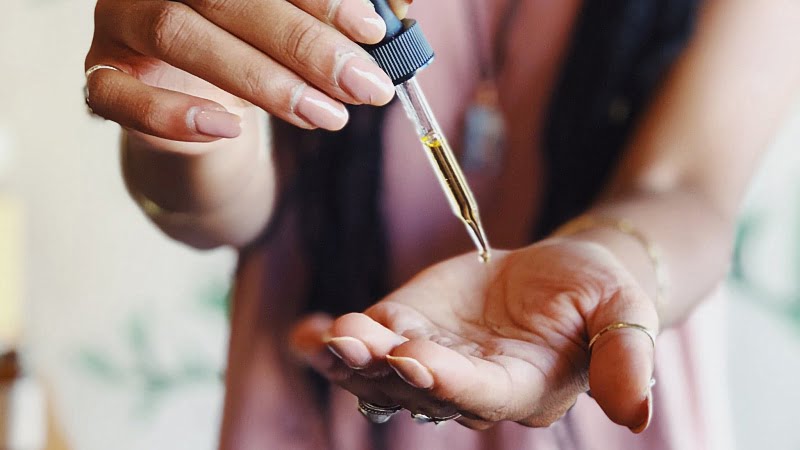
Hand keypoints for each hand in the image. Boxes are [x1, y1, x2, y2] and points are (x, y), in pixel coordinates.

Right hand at [84, 0, 406, 140]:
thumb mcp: (299, 39)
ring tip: (327, 117)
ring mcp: (121, 23)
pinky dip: (173, 112)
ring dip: (261, 81)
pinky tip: (230, 129)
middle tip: (363, 85)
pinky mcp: (102, 78)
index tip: (373, 30)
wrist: (197, 115)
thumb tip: (393, 21)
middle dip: (303, 44)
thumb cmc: (254, 58)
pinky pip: (119, 94)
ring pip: (178, 34)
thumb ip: (338, 25)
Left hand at [291, 239, 659, 431]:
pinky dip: (330, 342)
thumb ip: (625, 355)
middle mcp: (467, 386)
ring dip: (351, 359)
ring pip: (382, 373)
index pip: (478, 393)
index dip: (445, 379)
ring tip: (326, 336)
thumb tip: (639, 413)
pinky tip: (301, 334)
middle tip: (353, 342)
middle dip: (383, 368)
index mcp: (519, 388)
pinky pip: (365, 340)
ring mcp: (430, 358)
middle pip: (418, 388)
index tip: (414, 355)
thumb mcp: (622, 311)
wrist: (556, 274)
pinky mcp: (405, 328)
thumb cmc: (593, 292)